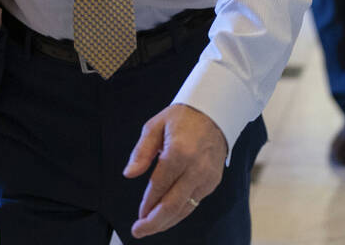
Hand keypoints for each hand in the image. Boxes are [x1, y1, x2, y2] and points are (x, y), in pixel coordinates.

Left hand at [122, 103, 227, 237]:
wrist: (215, 112)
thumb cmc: (182, 118)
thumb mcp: (155, 126)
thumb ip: (141, 151)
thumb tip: (129, 173)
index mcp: (179, 153)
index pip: (159, 187)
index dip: (147, 204)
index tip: (138, 216)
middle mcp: (195, 168)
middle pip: (172, 205)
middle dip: (154, 222)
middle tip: (139, 231)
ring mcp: (207, 176)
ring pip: (185, 208)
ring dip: (167, 222)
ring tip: (151, 228)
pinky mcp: (213, 181)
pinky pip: (194, 203)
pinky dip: (180, 212)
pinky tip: (168, 216)